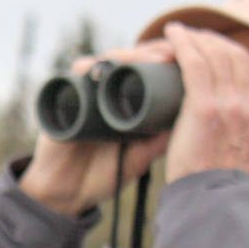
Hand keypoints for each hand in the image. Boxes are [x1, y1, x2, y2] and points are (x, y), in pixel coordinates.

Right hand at [19, 45, 171, 214]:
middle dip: (149, 52)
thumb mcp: (138, 157)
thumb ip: (157, 142)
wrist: (67, 194)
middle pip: (127, 60)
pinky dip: (88, 67)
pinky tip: (104, 67)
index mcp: (124, 104)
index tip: (187, 62)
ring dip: (125, 56)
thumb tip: (186, 121)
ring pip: (104, 62)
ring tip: (145, 58)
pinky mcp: (61, 100)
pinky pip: (74, 75)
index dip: (163, 62)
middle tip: (170, 55)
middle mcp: (103, 94)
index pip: (145, 72)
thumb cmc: (102, 175)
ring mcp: (83, 95)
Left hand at [159, 23, 248, 181]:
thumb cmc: (216, 188)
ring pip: (217, 56)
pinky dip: (184, 43)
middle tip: (195, 37)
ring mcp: (232, 107)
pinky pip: (195, 63)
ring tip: (180, 33)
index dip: (240, 56)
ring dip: (198, 38)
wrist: (208, 204)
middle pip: (240, 59)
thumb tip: (234, 131)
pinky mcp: (205, 108)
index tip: (221, 52)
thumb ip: (246, 141)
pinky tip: (173, 33)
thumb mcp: (247, 162)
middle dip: (216, 42)